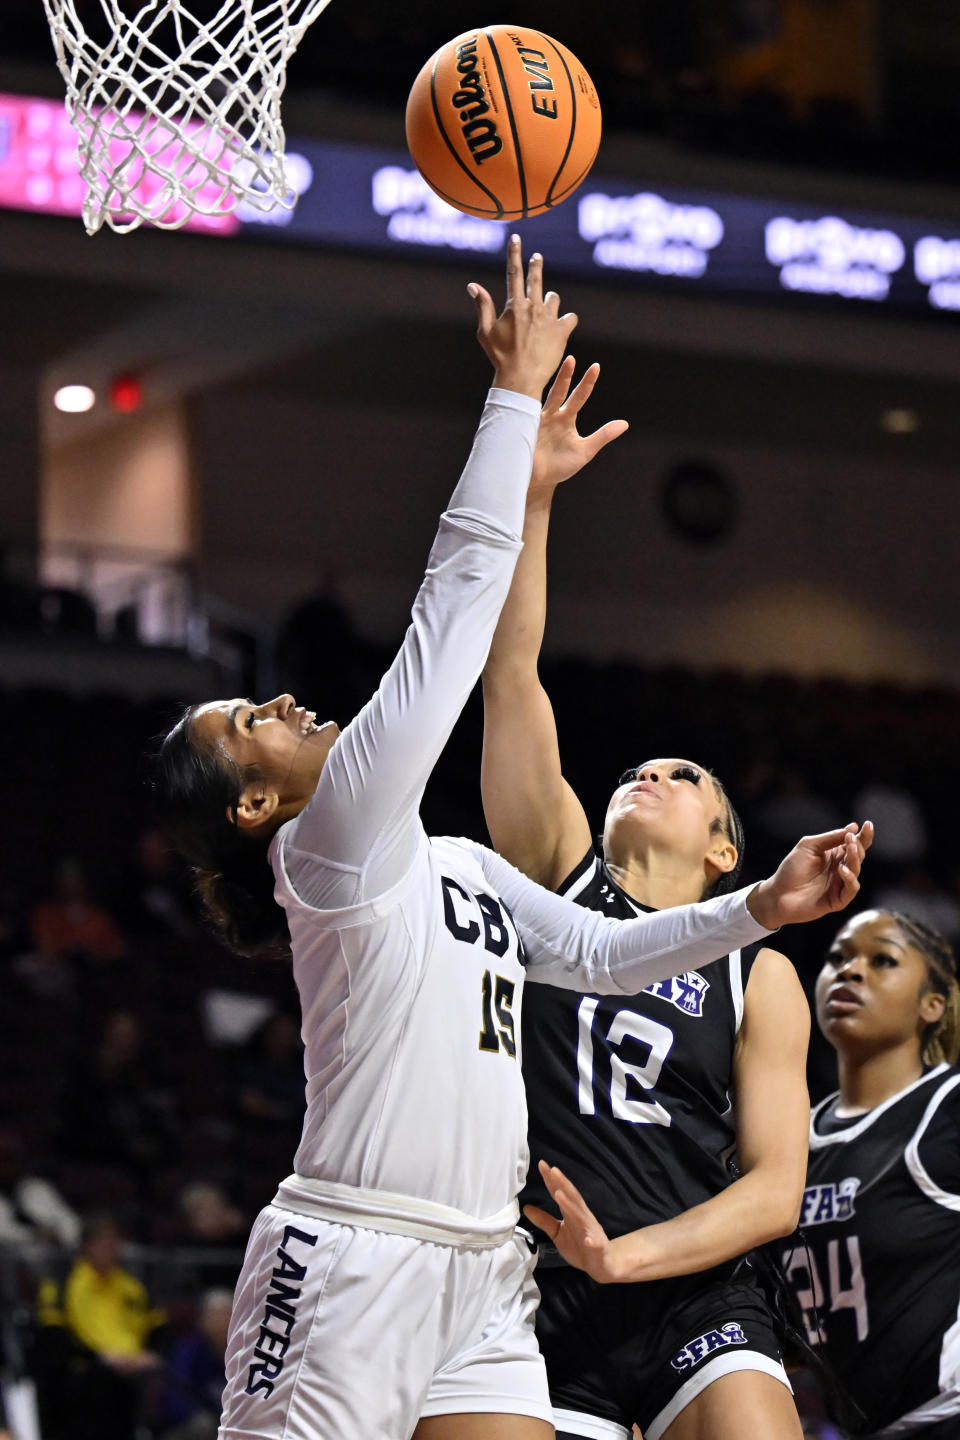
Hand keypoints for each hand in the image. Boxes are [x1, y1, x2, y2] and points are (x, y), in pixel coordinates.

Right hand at [468, 235, 577, 399]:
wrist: (521, 378)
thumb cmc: (500, 357)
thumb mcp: (485, 332)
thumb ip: (483, 306)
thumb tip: (472, 285)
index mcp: (515, 306)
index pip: (513, 273)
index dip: (514, 254)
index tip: (516, 239)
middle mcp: (533, 307)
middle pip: (536, 279)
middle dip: (536, 266)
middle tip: (537, 258)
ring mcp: (549, 318)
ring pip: (554, 299)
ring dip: (550, 302)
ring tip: (546, 312)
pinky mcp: (562, 331)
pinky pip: (570, 317)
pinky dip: (566, 320)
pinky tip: (561, 327)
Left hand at [523, 1160, 624, 1282]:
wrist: (601, 1264)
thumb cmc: (579, 1246)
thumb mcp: (557, 1233)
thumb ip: (544, 1220)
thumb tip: (526, 1207)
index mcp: (571, 1213)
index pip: (560, 1193)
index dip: (551, 1180)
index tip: (542, 1164)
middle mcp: (582, 1217)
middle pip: (572, 1198)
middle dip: (563, 1183)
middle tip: (553, 1170)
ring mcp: (591, 1231)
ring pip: (582, 1216)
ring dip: (571, 1205)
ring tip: (560, 1194)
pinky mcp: (598, 1247)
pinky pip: (595, 1244)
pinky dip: (592, 1241)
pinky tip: (588, 1240)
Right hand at [531, 357, 628, 491]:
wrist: (537, 481)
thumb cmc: (559, 465)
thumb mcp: (584, 451)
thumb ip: (602, 436)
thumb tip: (625, 424)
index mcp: (565, 418)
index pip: (578, 396)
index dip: (587, 383)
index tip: (596, 367)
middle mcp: (550, 415)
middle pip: (558, 391)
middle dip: (565, 376)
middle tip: (571, 359)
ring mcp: (534, 421)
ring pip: (540, 399)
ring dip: (544, 387)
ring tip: (547, 373)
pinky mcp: (521, 430)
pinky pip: (523, 414)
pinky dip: (525, 403)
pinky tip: (524, 389)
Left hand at [748, 821, 873, 928]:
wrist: (778, 893)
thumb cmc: (792, 869)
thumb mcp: (809, 846)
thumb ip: (830, 838)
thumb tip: (853, 827)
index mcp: (834, 854)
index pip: (854, 844)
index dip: (863, 835)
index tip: (868, 824)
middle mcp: (840, 868)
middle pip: (858, 855)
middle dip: (857, 845)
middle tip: (850, 838)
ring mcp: (840, 884)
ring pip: (856, 870)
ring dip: (855, 858)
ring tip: (849, 848)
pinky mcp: (838, 899)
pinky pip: (851, 889)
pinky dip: (850, 878)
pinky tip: (842, 869)